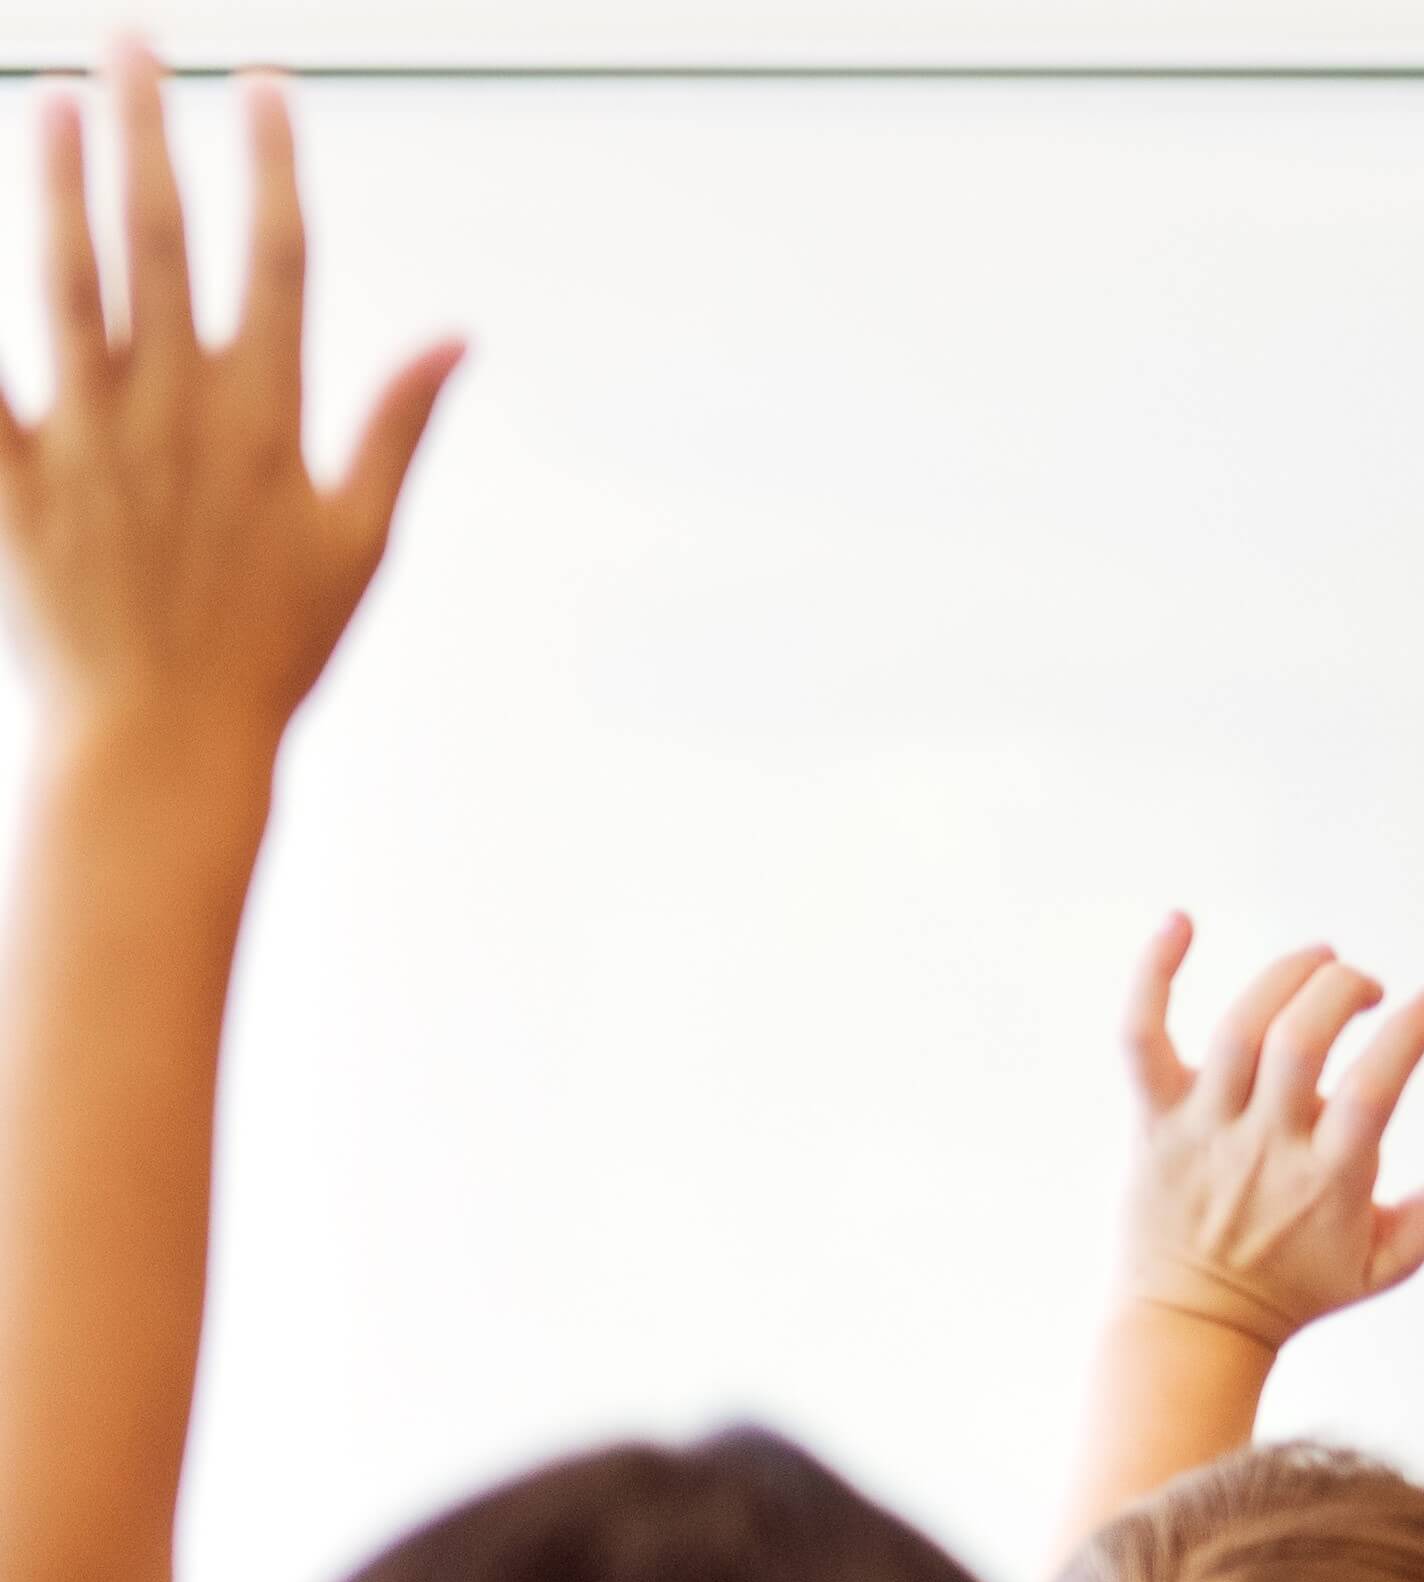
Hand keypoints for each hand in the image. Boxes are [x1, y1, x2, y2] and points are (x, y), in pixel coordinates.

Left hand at [0, 43, 458, 745]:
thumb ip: (396, 427)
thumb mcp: (358, 542)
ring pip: (67, 285)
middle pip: (160, 240)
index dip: (271, 165)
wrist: (156, 748)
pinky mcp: (12, 485)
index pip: (277, 257)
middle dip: (149, 131)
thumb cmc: (271, 653)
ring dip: (61, 186)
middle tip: (132, 42)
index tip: (262, 85)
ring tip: (55, 103)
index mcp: (264, 417)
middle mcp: (173, 411)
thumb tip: (457, 335)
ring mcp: (84, 442)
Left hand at [1117, 915, 1423, 1348]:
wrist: (1192, 1322)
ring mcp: (1204, 1127)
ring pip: (1238, 1029)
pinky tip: (1180, 921)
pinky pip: (1141, 1034)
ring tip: (1321, 961)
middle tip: (1370, 988)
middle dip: (1345, 991)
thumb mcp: (1386, 1263)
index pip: (1374, 1087)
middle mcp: (1264, 1144)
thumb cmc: (1297, 1289)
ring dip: (1286, 976)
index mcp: (1329, 1178)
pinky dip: (1154, 973)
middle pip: (1300, 1041)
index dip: (1411, 1031)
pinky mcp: (1153, 1118)